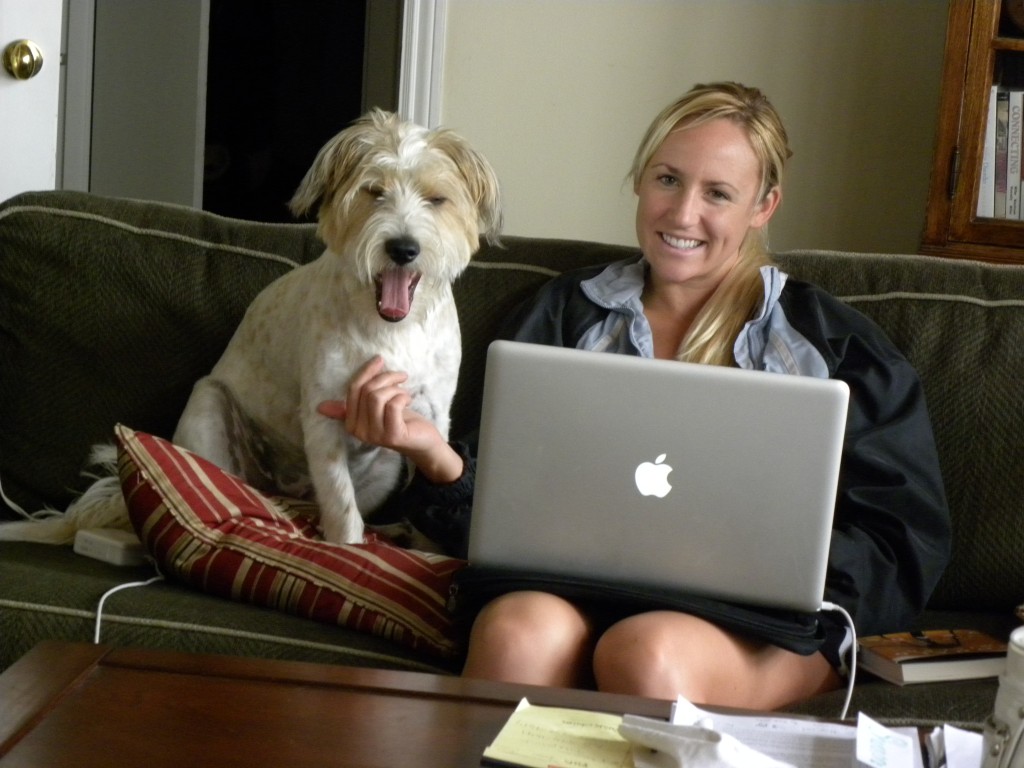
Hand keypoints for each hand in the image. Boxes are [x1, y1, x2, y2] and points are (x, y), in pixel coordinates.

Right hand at [317, 356, 463, 483]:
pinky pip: (393, 405)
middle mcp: (359, 431)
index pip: (353, 389)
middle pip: (366, 391)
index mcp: (351, 423)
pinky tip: (409, 400)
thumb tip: (319, 407)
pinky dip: (403, 397)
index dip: (366, 372)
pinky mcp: (392, 436)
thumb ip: (352, 404)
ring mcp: (375, 435)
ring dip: (396, 388)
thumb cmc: (399, 421)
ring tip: (404, 392)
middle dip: (386, 377)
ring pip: (377, 396)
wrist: (422, 441)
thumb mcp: (374, 410)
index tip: (379, 360)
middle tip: (401, 377)